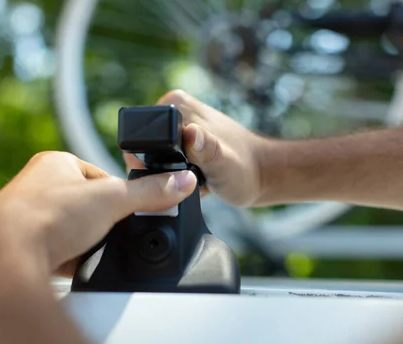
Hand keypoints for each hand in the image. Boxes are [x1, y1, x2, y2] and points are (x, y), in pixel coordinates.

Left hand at [0, 151, 196, 278]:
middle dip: (100, 223)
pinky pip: (55, 252)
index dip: (118, 196)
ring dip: (84, 243)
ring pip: (71, 231)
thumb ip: (150, 192)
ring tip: (87, 250)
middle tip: (108, 234)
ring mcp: (25, 216)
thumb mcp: (112, 199)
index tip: (127, 211)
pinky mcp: (20, 245)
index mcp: (56, 163)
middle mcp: (36, 186)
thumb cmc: (49, 214)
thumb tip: (183, 181)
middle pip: (87, 206)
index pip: (100, 177)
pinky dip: (67, 260)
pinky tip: (70, 265)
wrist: (3, 255)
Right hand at [124, 90, 266, 206]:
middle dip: (162, 173)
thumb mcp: (224, 164)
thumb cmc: (245, 171)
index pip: (142, 136)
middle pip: (143, 149)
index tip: (182, 177)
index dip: (153, 165)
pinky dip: (177, 177)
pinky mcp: (180, 137)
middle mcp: (172, 108)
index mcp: (176, 105)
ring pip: (151, 159)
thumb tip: (191, 133)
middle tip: (194, 179)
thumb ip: (207, 149)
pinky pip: (163, 163)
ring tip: (197, 179)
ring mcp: (176, 122)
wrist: (261, 175)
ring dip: (170, 177)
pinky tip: (196, 179)